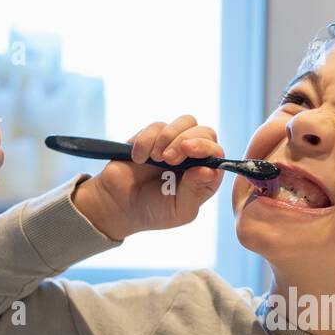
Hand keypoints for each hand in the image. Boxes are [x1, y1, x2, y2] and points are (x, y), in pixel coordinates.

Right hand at [70, 115, 222, 239]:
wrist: (118, 206)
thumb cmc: (153, 212)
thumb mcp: (179, 210)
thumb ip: (196, 191)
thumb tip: (210, 170)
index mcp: (203, 176)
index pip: (216, 153)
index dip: (206, 148)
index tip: (188, 151)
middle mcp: (192, 158)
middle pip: (205, 131)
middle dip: (187, 140)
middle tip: (169, 159)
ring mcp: (173, 145)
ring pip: (186, 122)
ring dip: (169, 137)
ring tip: (156, 158)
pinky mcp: (152, 138)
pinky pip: (156, 126)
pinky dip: (146, 141)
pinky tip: (138, 159)